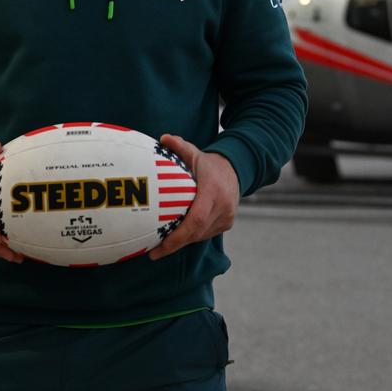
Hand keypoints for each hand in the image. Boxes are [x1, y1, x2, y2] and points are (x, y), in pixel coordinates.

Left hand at [149, 133, 239, 260]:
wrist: (237, 169)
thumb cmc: (210, 164)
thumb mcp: (195, 153)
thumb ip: (179, 146)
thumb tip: (163, 138)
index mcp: (213, 192)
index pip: (195, 221)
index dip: (177, 236)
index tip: (159, 245)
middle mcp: (223, 206)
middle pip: (196, 233)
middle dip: (175, 244)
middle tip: (154, 252)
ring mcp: (227, 216)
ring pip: (201, 236)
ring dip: (182, 241)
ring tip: (161, 246)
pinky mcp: (227, 223)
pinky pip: (206, 234)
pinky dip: (192, 236)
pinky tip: (177, 237)